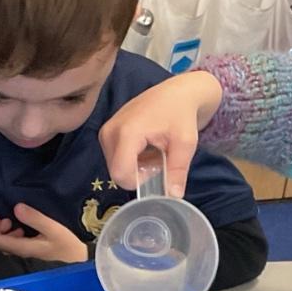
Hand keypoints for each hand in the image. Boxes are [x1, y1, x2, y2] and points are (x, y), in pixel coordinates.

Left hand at [0, 203, 88, 263]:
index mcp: (23, 248)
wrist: (81, 262)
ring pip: (4, 245)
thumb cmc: (69, 245)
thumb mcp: (53, 228)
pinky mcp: (31, 252)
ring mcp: (25, 254)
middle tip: (6, 218)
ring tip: (15, 223)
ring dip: (5, 231)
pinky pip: (13, 244)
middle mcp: (20, 253)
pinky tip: (23, 229)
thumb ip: (35, 218)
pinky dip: (13, 234)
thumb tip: (16, 208)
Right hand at [98, 69, 222, 198]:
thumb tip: (174, 197)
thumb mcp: (185, 144)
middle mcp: (110, 132)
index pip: (121, 174)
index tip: (158, 170)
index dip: (140, 182)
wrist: (177, 92)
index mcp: (127, 133)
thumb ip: (177, 171)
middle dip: (139, 174)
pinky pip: (115, 158)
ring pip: (116, 167)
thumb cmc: (182, 114)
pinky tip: (146, 147)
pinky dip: (131, 159)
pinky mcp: (106, 132)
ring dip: (135, 167)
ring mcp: (106, 131)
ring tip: (154, 151)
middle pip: (117, 172)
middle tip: (159, 159)